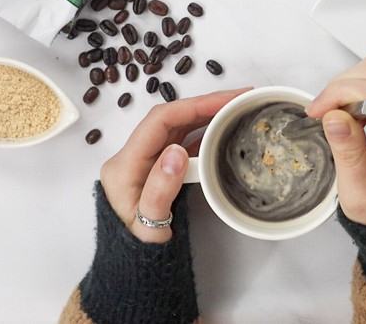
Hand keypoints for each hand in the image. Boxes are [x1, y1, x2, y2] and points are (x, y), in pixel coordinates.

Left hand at [100, 88, 250, 242]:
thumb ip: (160, 190)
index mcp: (125, 165)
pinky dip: (203, 132)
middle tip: (240, 99)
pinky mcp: (158, 169)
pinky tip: (222, 129)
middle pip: (170, 117)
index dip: (194, 105)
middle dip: (205, 103)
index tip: (226, 100)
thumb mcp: (148, 227)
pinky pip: (182, 142)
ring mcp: (146, 161)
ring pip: (178, 127)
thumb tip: (176, 152)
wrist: (134, 266)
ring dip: (206, 114)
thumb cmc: (139, 250)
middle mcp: (133, 157)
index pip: (160, 121)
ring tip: (236, 108)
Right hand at [306, 47, 365, 224]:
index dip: (341, 94)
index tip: (316, 111)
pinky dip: (364, 78)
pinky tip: (355, 103)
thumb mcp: (359, 196)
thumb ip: (348, 156)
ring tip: (340, 108)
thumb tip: (334, 116)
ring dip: (353, 79)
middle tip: (323, 111)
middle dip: (342, 85)